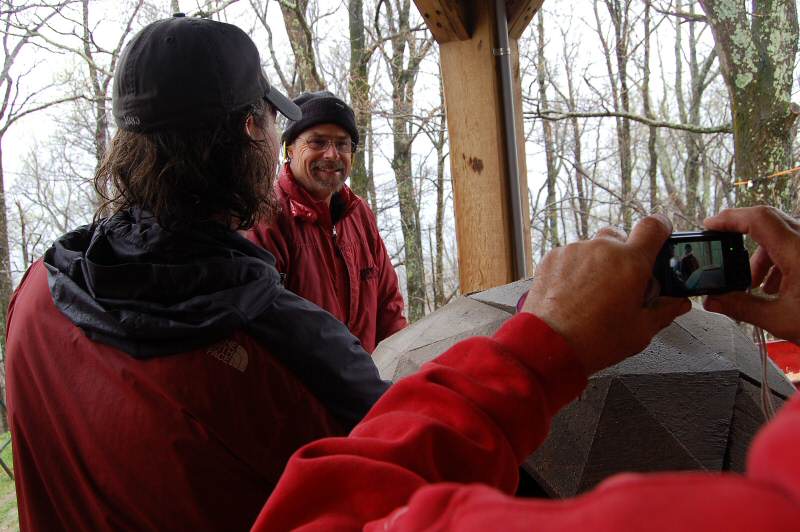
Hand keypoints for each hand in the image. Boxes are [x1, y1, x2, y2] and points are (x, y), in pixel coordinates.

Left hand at [522, 215, 690, 373]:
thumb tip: (677, 304)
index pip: (654, 226)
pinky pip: (571, 255)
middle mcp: (602, 249)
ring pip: (593, 247)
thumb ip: (663, 311)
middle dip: (624, 256)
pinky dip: (574, 269)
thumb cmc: (594, 340)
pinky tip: (573, 294)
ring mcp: (575, 250)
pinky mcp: (553, 257)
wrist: (548, 345)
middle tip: (622, 283)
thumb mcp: (640, 330)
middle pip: (621, 238)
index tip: (659, 237)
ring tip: (593, 294)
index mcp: (631, 262)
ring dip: (597, 263)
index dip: (660, 229)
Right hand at [703, 206, 799, 343]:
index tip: (709, 226)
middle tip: (728, 258)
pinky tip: (779, 287)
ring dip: (764, 254)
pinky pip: (797, 243)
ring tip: (758, 285)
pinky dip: (782, 258)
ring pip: (783, 234)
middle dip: (743, 241)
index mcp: (798, 252)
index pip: (757, 219)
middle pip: (768, 222)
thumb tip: (713, 301)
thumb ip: (741, 307)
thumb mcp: (780, 320)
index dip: (728, 218)